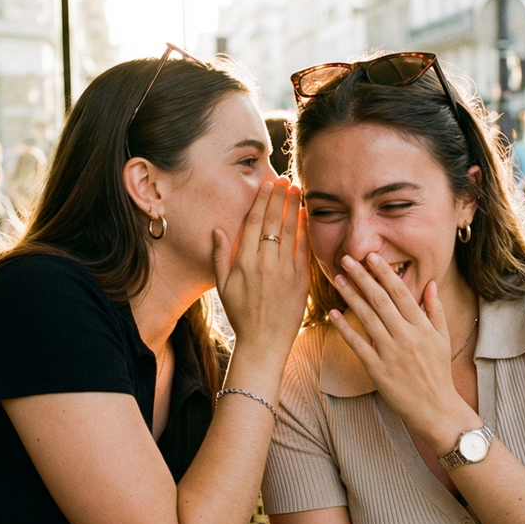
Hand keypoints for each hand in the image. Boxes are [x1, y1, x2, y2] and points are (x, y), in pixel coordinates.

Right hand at [213, 178, 309, 364]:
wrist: (264, 343)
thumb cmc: (241, 316)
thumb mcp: (223, 287)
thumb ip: (219, 256)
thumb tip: (217, 230)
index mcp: (244, 263)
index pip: (254, 223)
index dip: (261, 201)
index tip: (267, 184)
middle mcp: (265, 263)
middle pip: (273, 222)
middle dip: (280, 198)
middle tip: (286, 180)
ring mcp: (285, 272)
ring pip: (291, 232)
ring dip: (294, 208)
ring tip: (298, 190)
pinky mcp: (301, 281)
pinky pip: (304, 250)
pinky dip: (306, 231)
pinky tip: (306, 216)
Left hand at [329, 253, 474, 452]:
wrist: (435, 408)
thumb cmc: (438, 372)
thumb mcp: (442, 338)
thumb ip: (436, 309)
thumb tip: (431, 283)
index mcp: (421, 326)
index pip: (400, 292)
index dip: (384, 272)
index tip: (371, 256)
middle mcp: (406, 336)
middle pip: (380, 300)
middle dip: (362, 277)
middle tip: (347, 259)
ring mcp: (390, 353)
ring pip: (367, 317)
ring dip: (351, 296)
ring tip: (338, 278)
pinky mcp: (377, 369)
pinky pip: (358, 344)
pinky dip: (345, 328)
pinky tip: (333, 313)